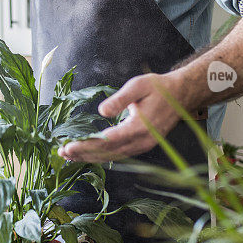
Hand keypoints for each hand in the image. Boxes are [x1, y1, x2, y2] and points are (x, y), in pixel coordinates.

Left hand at [57, 72, 193, 162]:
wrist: (181, 96)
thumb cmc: (158, 88)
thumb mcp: (139, 85)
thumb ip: (121, 99)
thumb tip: (102, 110)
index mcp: (141, 126)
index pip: (108, 140)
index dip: (87, 144)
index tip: (69, 145)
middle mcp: (142, 141)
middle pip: (107, 152)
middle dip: (83, 153)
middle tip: (62, 152)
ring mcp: (142, 146)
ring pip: (112, 156)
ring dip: (89, 156)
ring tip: (68, 156)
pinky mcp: (140, 146)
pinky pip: (118, 154)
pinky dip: (100, 155)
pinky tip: (86, 154)